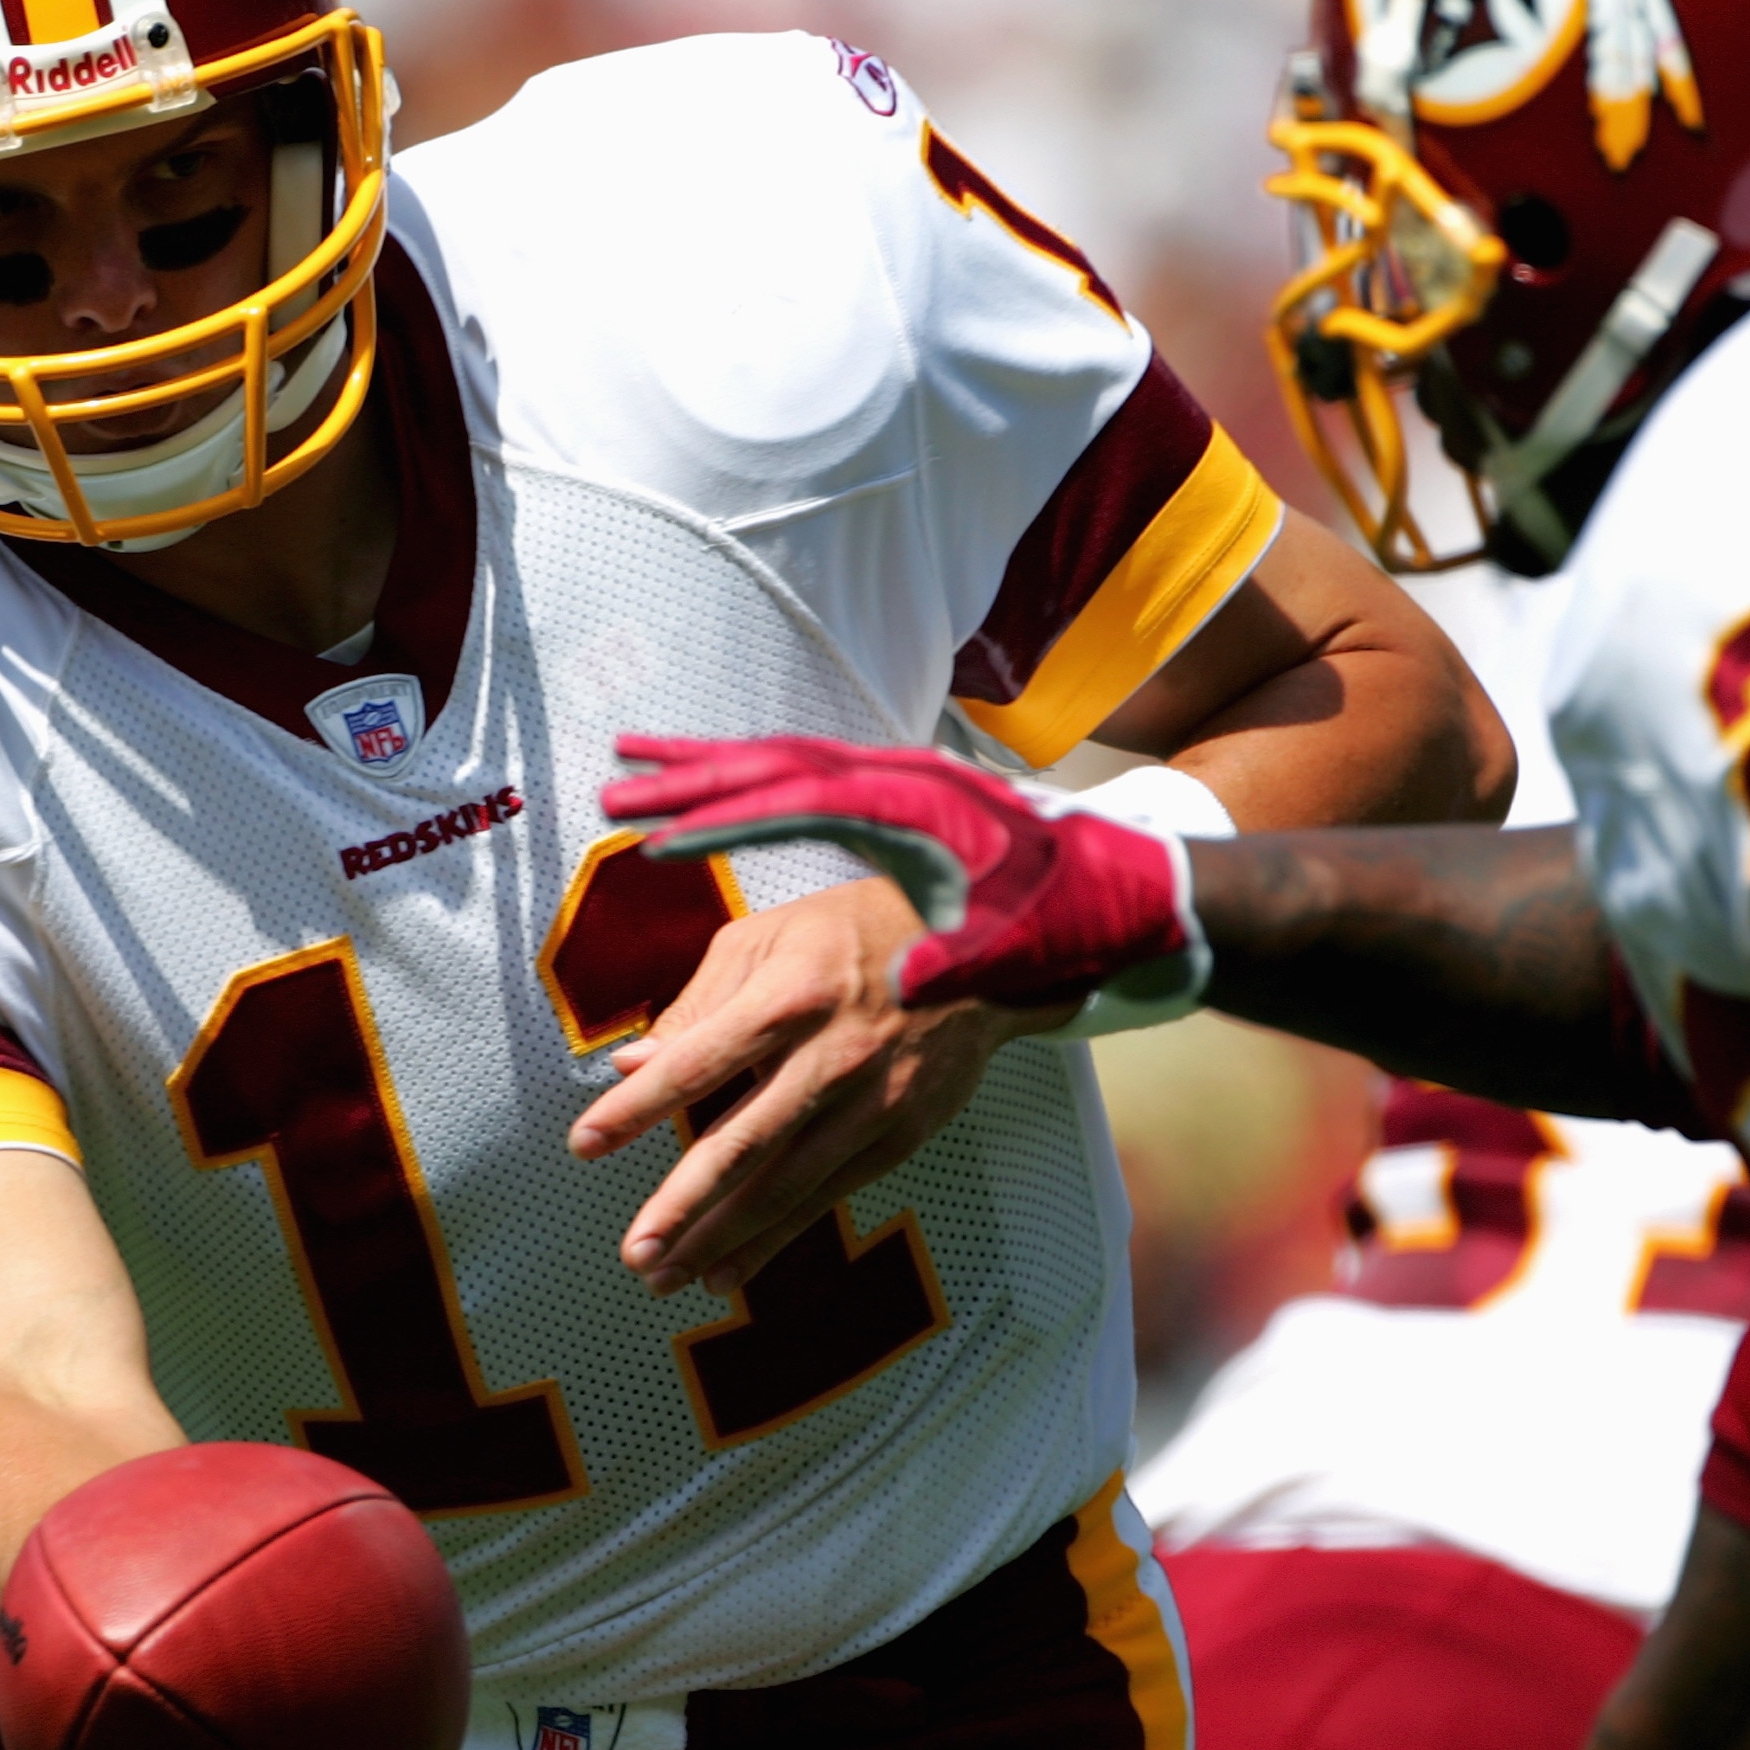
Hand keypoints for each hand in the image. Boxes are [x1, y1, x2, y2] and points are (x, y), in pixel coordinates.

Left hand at [568, 874, 1040, 1293]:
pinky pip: (827, 1198)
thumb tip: (634, 1063)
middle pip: (743, 1143)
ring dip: (722, 1240)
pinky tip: (730, 1272)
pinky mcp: (901, 1135)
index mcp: (790, 994)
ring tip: (665, 1277)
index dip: (637, 1108)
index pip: (697, 1061)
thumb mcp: (771, 935)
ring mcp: (872, 1102)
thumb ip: (700, 1002)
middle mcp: (831, 1055)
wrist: (985, 945)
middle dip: (682, 1206)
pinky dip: (776, 1240)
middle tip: (634, 1252)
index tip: (584, 1144)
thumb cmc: (859, 930)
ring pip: (785, 1186)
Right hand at [600, 735, 1198, 1012]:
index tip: (662, 835)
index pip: (808, 802)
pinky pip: (802, 774)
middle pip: (779, 764)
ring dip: (708, 766)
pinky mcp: (895, 794)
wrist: (1133, 879)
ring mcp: (897, 780)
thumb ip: (963, 967)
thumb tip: (906, 990)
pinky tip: (700, 790)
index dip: (729, 818)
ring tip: (629, 769)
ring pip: (784, 758)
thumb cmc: (1077, 915)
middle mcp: (900, 780)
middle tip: (617, 792)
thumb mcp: (1023, 948)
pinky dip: (744, 779)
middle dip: (693, 777)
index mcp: (924, 811)